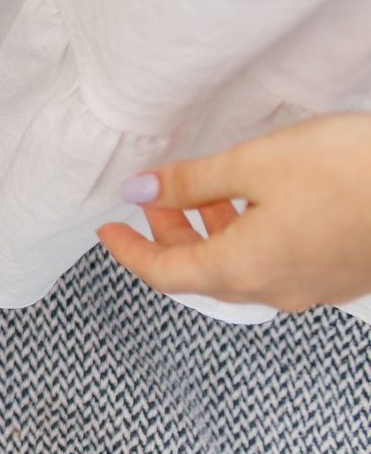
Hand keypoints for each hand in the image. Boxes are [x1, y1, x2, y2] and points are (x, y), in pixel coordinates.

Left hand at [97, 113, 370, 313]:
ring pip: (242, 270)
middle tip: (158, 197)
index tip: (106, 229)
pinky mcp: (343, 275)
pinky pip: (279, 265)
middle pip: (201, 274)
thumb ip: (190, 183)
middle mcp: (278, 290)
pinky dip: (252, 238)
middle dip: (170, 237)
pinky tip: (261, 201)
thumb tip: (140, 192)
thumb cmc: (351, 171)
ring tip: (208, 190)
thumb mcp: (253, 164)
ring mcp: (315, 288)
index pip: (163, 275)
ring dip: (213, 235)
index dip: (128, 252)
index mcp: (244, 269)